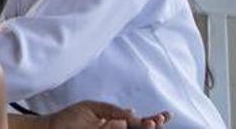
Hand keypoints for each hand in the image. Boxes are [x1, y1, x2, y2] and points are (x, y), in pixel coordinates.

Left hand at [45, 101, 170, 128]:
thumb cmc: (69, 119)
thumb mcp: (93, 109)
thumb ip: (113, 111)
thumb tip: (133, 113)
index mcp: (115, 124)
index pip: (139, 124)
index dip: (154, 120)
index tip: (165, 115)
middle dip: (151, 126)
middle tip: (156, 120)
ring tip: (149, 122)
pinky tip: (126, 123)